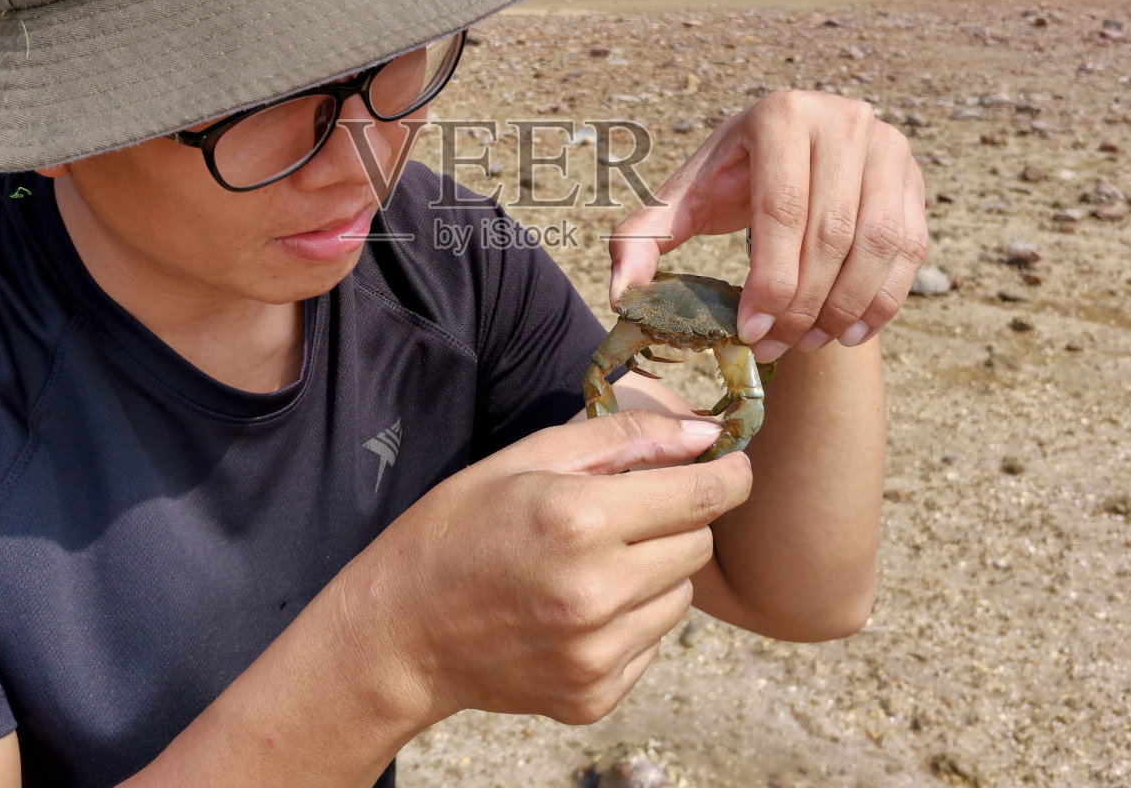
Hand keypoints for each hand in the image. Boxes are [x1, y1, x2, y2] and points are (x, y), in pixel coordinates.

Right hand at [356, 411, 750, 726]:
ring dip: (659, 571)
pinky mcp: (594, 695)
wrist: (399, 632)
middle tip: (634, 509)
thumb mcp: (524, 458)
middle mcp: (596, 592)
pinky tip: (581, 605)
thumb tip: (705, 434)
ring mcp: (596, 653)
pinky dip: (633, 620)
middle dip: (681, 518)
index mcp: (578, 520)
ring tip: (598, 560)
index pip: (701, 495)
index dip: (730, 474)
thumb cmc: (455, 529)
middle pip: (700, 545)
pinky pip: (652, 645)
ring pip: (682, 598)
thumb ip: (621, 438)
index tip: (731, 464)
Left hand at [609, 91, 926, 362]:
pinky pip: (909, 248)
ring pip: (877, 243)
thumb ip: (642, 238)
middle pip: (830, 232)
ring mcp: (887, 146)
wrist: (793, 154)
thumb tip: (620, 292)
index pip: (781, 210)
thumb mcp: (684, 200)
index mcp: (780, 115)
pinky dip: (883, 300)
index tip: (749, 332)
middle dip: (802, 305)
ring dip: (844, 307)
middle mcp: (842, 120)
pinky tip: (849, 333)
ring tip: (807, 344)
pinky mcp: (913, 178)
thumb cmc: (731, 180)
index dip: (769, 280)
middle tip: (774, 348)